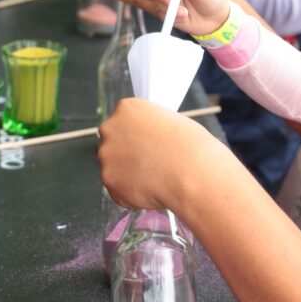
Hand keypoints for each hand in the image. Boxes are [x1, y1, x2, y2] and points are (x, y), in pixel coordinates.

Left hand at [99, 98, 227, 209]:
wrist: (193, 173)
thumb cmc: (191, 146)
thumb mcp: (171, 122)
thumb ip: (149, 129)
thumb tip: (144, 142)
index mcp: (127, 108)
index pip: (123, 121)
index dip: (137, 134)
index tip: (150, 144)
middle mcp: (110, 129)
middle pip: (114, 143)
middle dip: (127, 153)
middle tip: (151, 163)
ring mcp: (107, 156)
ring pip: (115, 168)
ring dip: (130, 174)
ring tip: (157, 178)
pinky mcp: (109, 181)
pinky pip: (119, 189)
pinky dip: (132, 193)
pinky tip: (152, 190)